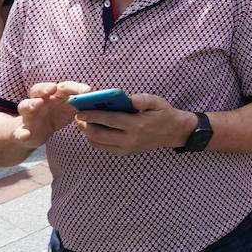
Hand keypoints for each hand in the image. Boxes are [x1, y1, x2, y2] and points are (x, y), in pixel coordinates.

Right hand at [13, 81, 90, 149]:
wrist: (33, 134)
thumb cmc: (55, 116)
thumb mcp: (68, 110)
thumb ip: (80, 104)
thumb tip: (99, 102)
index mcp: (53, 96)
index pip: (62, 87)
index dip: (74, 87)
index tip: (87, 90)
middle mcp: (39, 102)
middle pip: (39, 90)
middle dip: (45, 87)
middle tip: (53, 88)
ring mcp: (28, 116)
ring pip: (25, 106)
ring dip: (31, 104)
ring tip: (37, 104)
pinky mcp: (22, 131)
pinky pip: (19, 132)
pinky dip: (21, 133)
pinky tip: (24, 135)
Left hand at [74, 93, 197, 155]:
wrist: (173, 132)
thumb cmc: (162, 113)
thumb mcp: (157, 101)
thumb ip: (143, 99)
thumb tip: (129, 99)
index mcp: (137, 125)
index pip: (109, 120)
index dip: (93, 116)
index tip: (80, 111)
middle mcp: (130, 139)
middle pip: (99, 134)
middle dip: (85, 125)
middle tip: (78, 116)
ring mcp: (126, 148)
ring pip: (98, 143)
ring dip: (88, 133)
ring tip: (83, 123)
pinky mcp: (125, 152)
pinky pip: (104, 148)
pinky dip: (94, 140)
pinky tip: (92, 130)